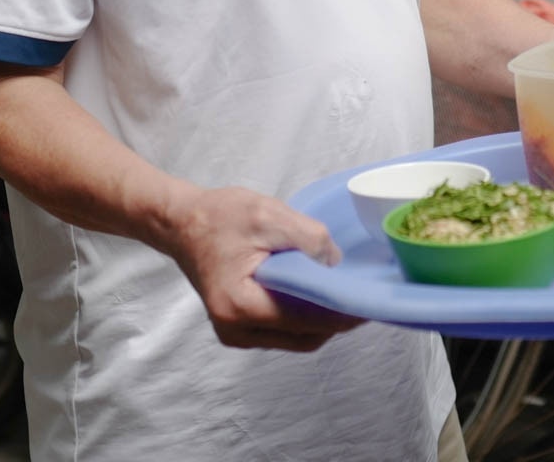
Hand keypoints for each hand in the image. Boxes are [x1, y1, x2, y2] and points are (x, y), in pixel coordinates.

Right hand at [155, 185, 364, 352]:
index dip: (341, 311)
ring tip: (347, 294)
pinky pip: (283, 331)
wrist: (182, 223)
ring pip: (295, 338)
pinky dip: (305, 318)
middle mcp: (235, 330)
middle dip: (336, 320)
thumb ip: (308, 238)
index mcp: (240, 305)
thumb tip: (337, 263)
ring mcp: (235, 334)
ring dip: (322, 320)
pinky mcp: (238, 328)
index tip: (370, 300)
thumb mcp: (268, 215)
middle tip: (365, 296)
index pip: (306, 320)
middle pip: (304, 337)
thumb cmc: (220, 217)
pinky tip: (320, 295)